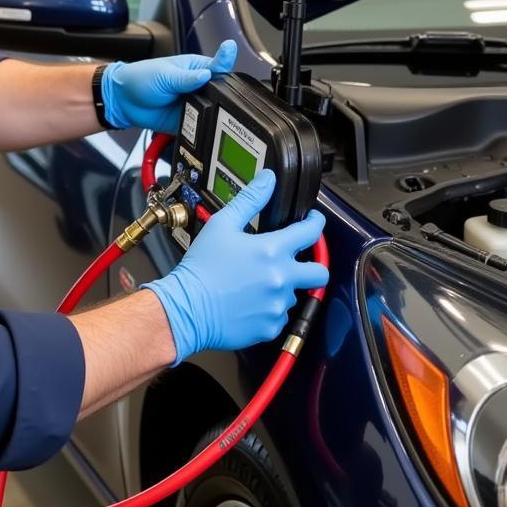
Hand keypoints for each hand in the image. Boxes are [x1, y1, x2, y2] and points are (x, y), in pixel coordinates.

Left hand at [101, 40, 236, 132]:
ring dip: (211, 111)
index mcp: (195, 68)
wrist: (122, 101)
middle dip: (219, 95)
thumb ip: (187, 78)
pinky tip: (198, 123)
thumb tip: (207, 74)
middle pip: (219, 91)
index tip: (230, 54)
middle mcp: (197, 86)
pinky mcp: (187, 120)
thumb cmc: (141, 78)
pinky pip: (199, 125)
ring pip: (212, 110)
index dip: (225, 63)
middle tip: (212, 94)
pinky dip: (200, 126)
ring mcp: (193, 104)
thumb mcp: (165, 75)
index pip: (217, 67)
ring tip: (202, 109)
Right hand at [142, 169, 328, 363]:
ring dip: (282, 287)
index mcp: (272, 250)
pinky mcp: (270, 327)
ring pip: (294, 293)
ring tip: (255, 283)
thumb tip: (267, 180)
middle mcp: (281, 279)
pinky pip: (279, 315)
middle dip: (313, 264)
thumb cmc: (201, 268)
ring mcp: (277, 305)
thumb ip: (250, 199)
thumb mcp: (222, 224)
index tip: (313, 222)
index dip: (316, 223)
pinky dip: (269, 308)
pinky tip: (249, 301)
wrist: (186, 308)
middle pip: (319, 272)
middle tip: (297, 261)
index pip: (311, 232)